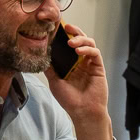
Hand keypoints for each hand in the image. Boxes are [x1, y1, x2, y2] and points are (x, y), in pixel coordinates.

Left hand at [45, 23, 112, 139]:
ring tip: (71, 42)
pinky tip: (79, 51)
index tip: (55, 28)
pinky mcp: (98, 67)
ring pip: (89, 43)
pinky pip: (95, 53)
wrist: (83, 112)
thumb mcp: (54, 82)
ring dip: (80, 39)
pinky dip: (87, 49)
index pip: (67, 45)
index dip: (63, 35)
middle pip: (79, 39)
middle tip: (66, 26)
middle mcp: (80, 61)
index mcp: (70, 63)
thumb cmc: (70, 100)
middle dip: (74, 31)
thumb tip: (41, 54)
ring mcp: (90, 63)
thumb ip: (50, 68)